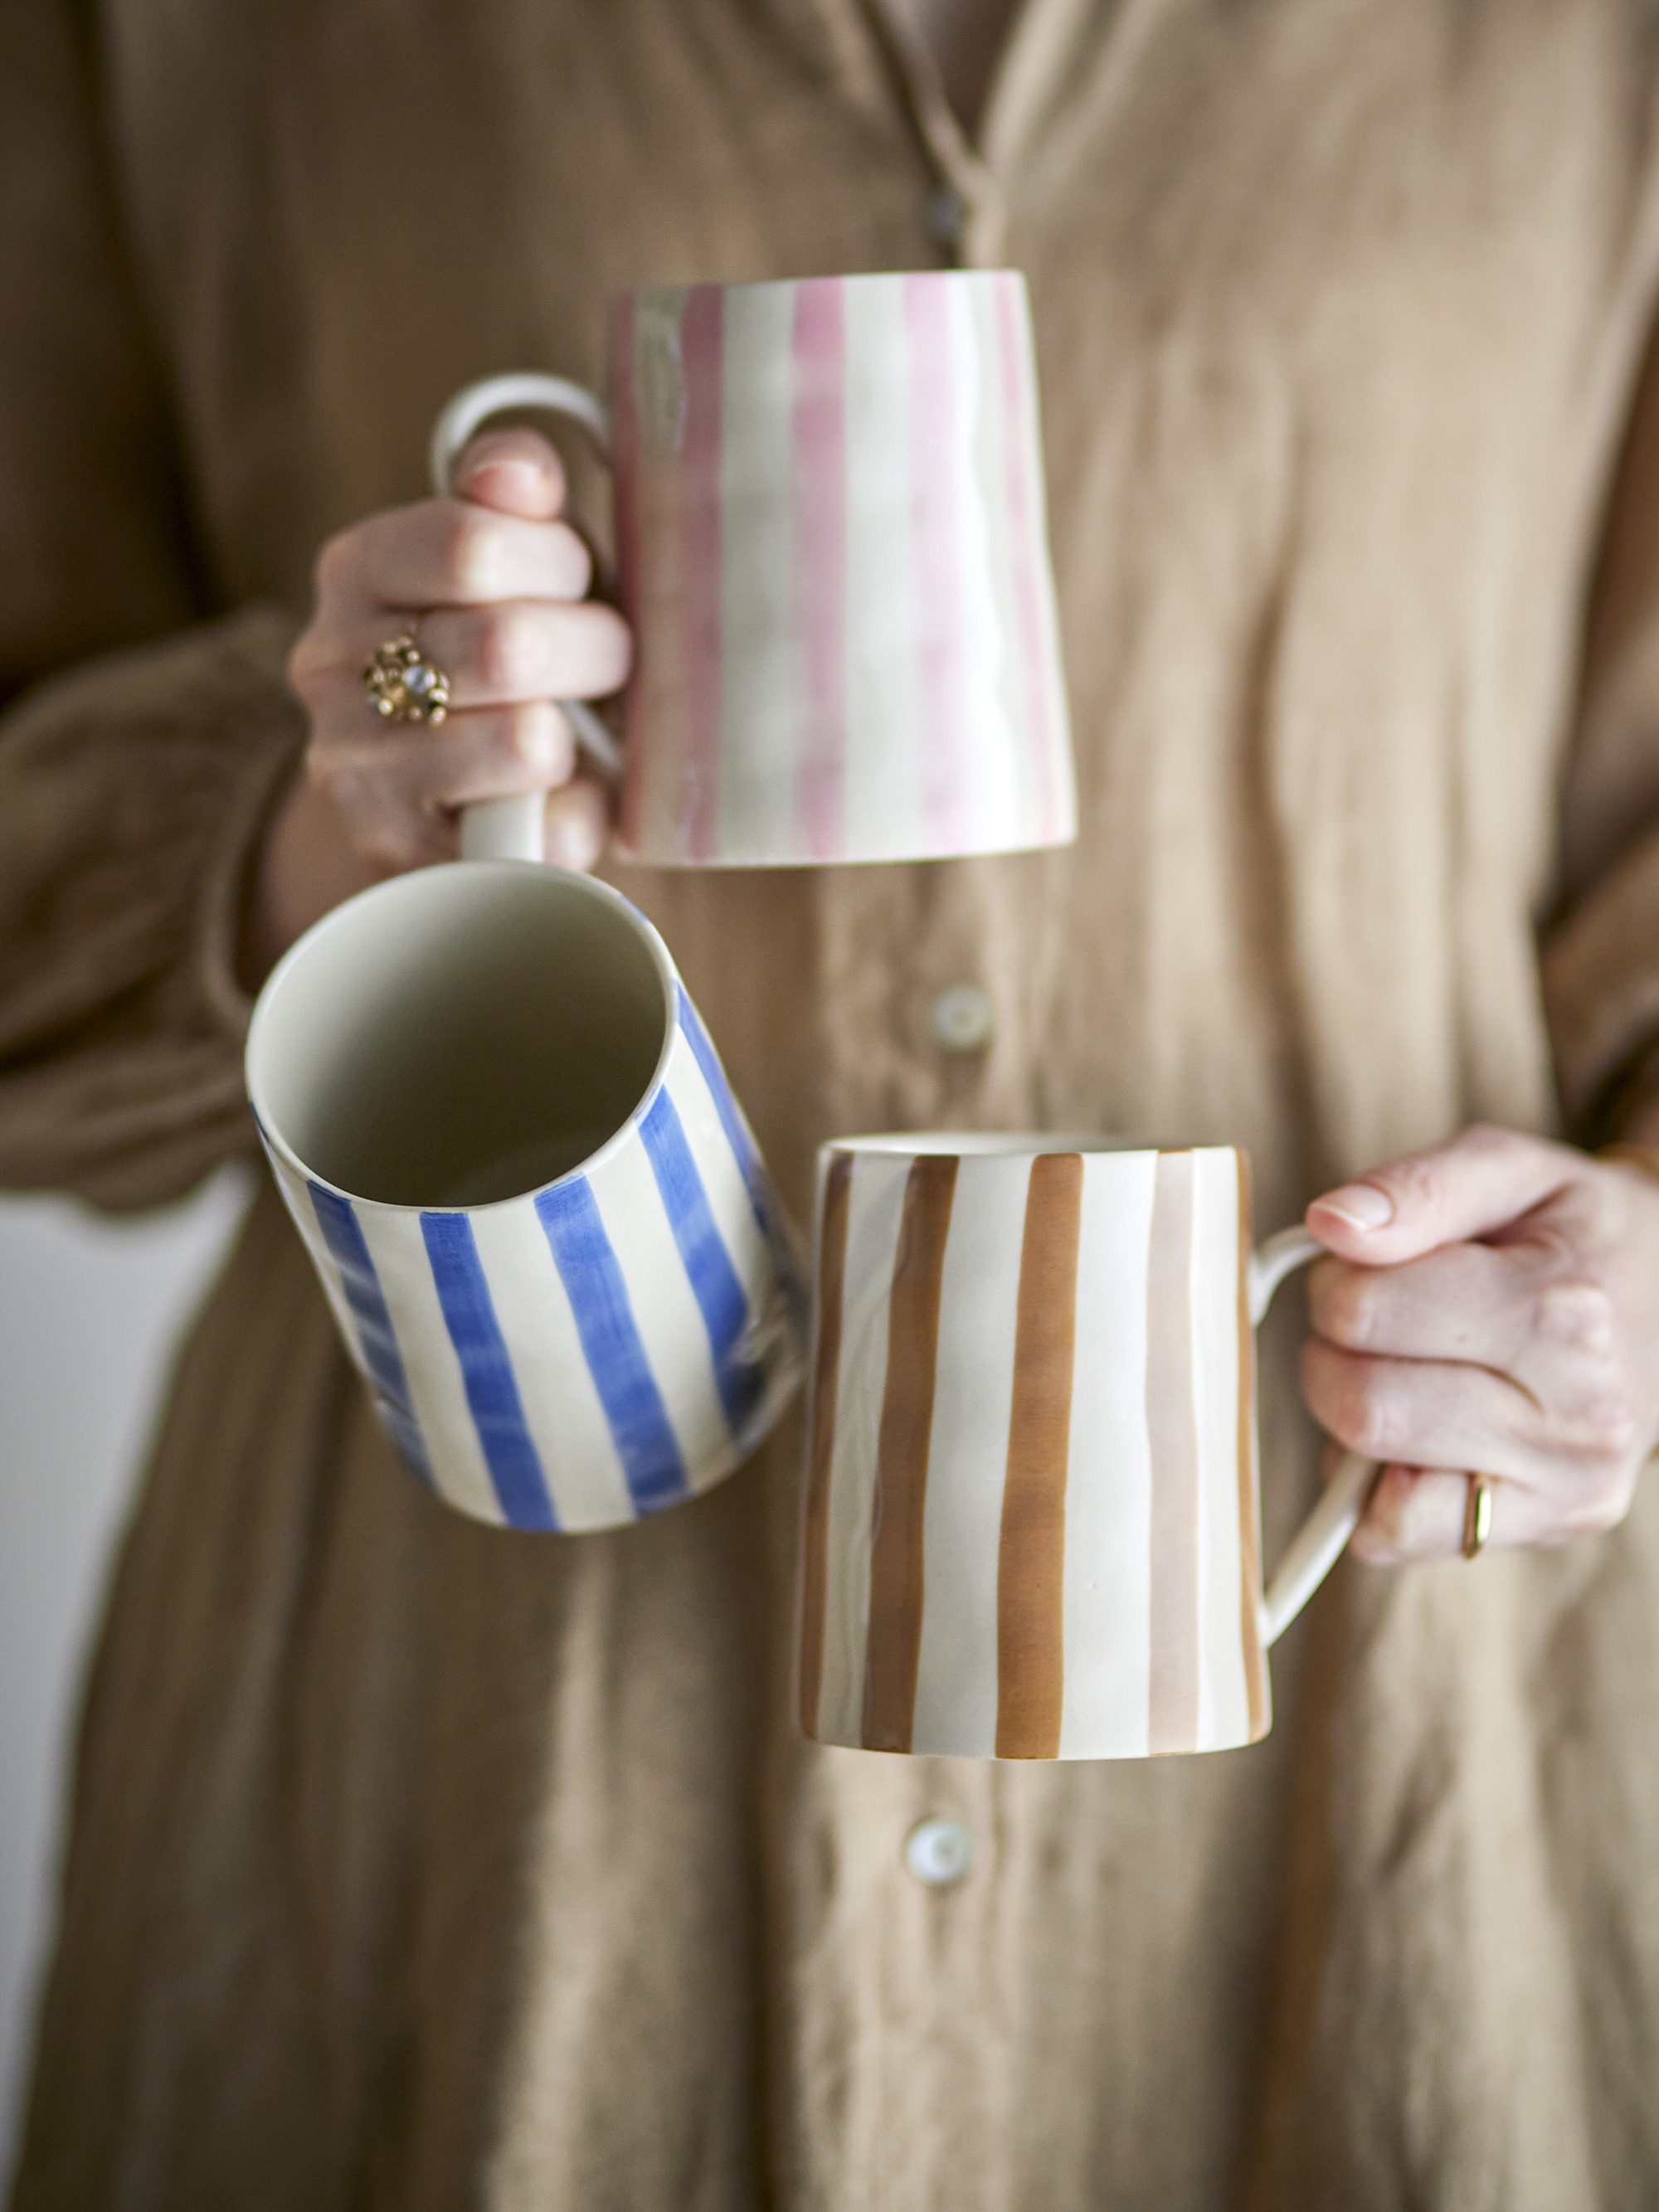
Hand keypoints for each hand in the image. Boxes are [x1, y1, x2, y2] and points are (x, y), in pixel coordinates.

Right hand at [248, 428, 629, 975]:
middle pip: (508, 645)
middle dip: (593, 652)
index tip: (578, 581)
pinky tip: (561, 798)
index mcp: (357, 568)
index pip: (473, 543)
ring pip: (525, 741)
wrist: (433, 797)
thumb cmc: (503, 653)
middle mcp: (329, 665)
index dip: (560, 562)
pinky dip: (573, 815)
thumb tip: (519, 474)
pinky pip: (532, 834)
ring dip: (580, 735)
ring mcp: (353, 768)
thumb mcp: (508, 558)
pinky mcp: (401, 858)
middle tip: (604, 663)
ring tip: (574, 729)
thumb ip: (510, 495)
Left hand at [1300, 1123, 1658, 1561]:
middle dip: (1335, 1353)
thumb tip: (1331, 1224)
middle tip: (1375, 1323)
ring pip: (1372, 1476)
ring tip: (1403, 1370)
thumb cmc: (1570, 1231)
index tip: (1366, 1266)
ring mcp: (1569, 1482)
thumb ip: (1417, 1188)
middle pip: (1364, 1403)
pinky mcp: (1552, 1526)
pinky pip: (1401, 1534)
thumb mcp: (1508, 1173)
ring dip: (1351, 1418)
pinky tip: (1413, 1434)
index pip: (1365, 1311)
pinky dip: (1373, 1487)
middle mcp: (1578, 1411)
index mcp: (1562, 1311)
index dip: (1335, 1280)